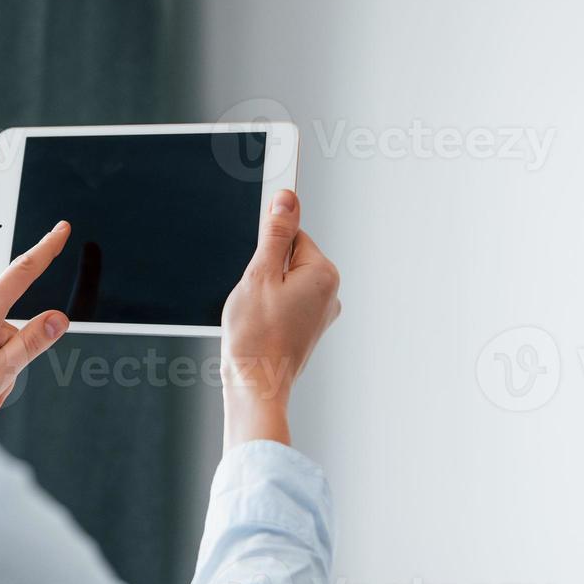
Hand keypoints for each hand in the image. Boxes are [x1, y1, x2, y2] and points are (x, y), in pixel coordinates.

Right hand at [219, 189, 339, 450]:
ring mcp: (320, 314)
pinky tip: (258, 326)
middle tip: (252, 295)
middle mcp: (330, 293)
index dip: (266, 248)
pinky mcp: (308, 329)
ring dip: (264, 292)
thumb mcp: (260, 274)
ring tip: (255, 314)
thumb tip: (287, 199)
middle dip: (265, 271)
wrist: (255, 385)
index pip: (293, 235)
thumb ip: (275, 233)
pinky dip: (268, 309)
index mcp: (324, 274)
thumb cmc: (256, 336)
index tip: (255, 265)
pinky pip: (286, 304)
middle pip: (289, 259)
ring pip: (284, 283)